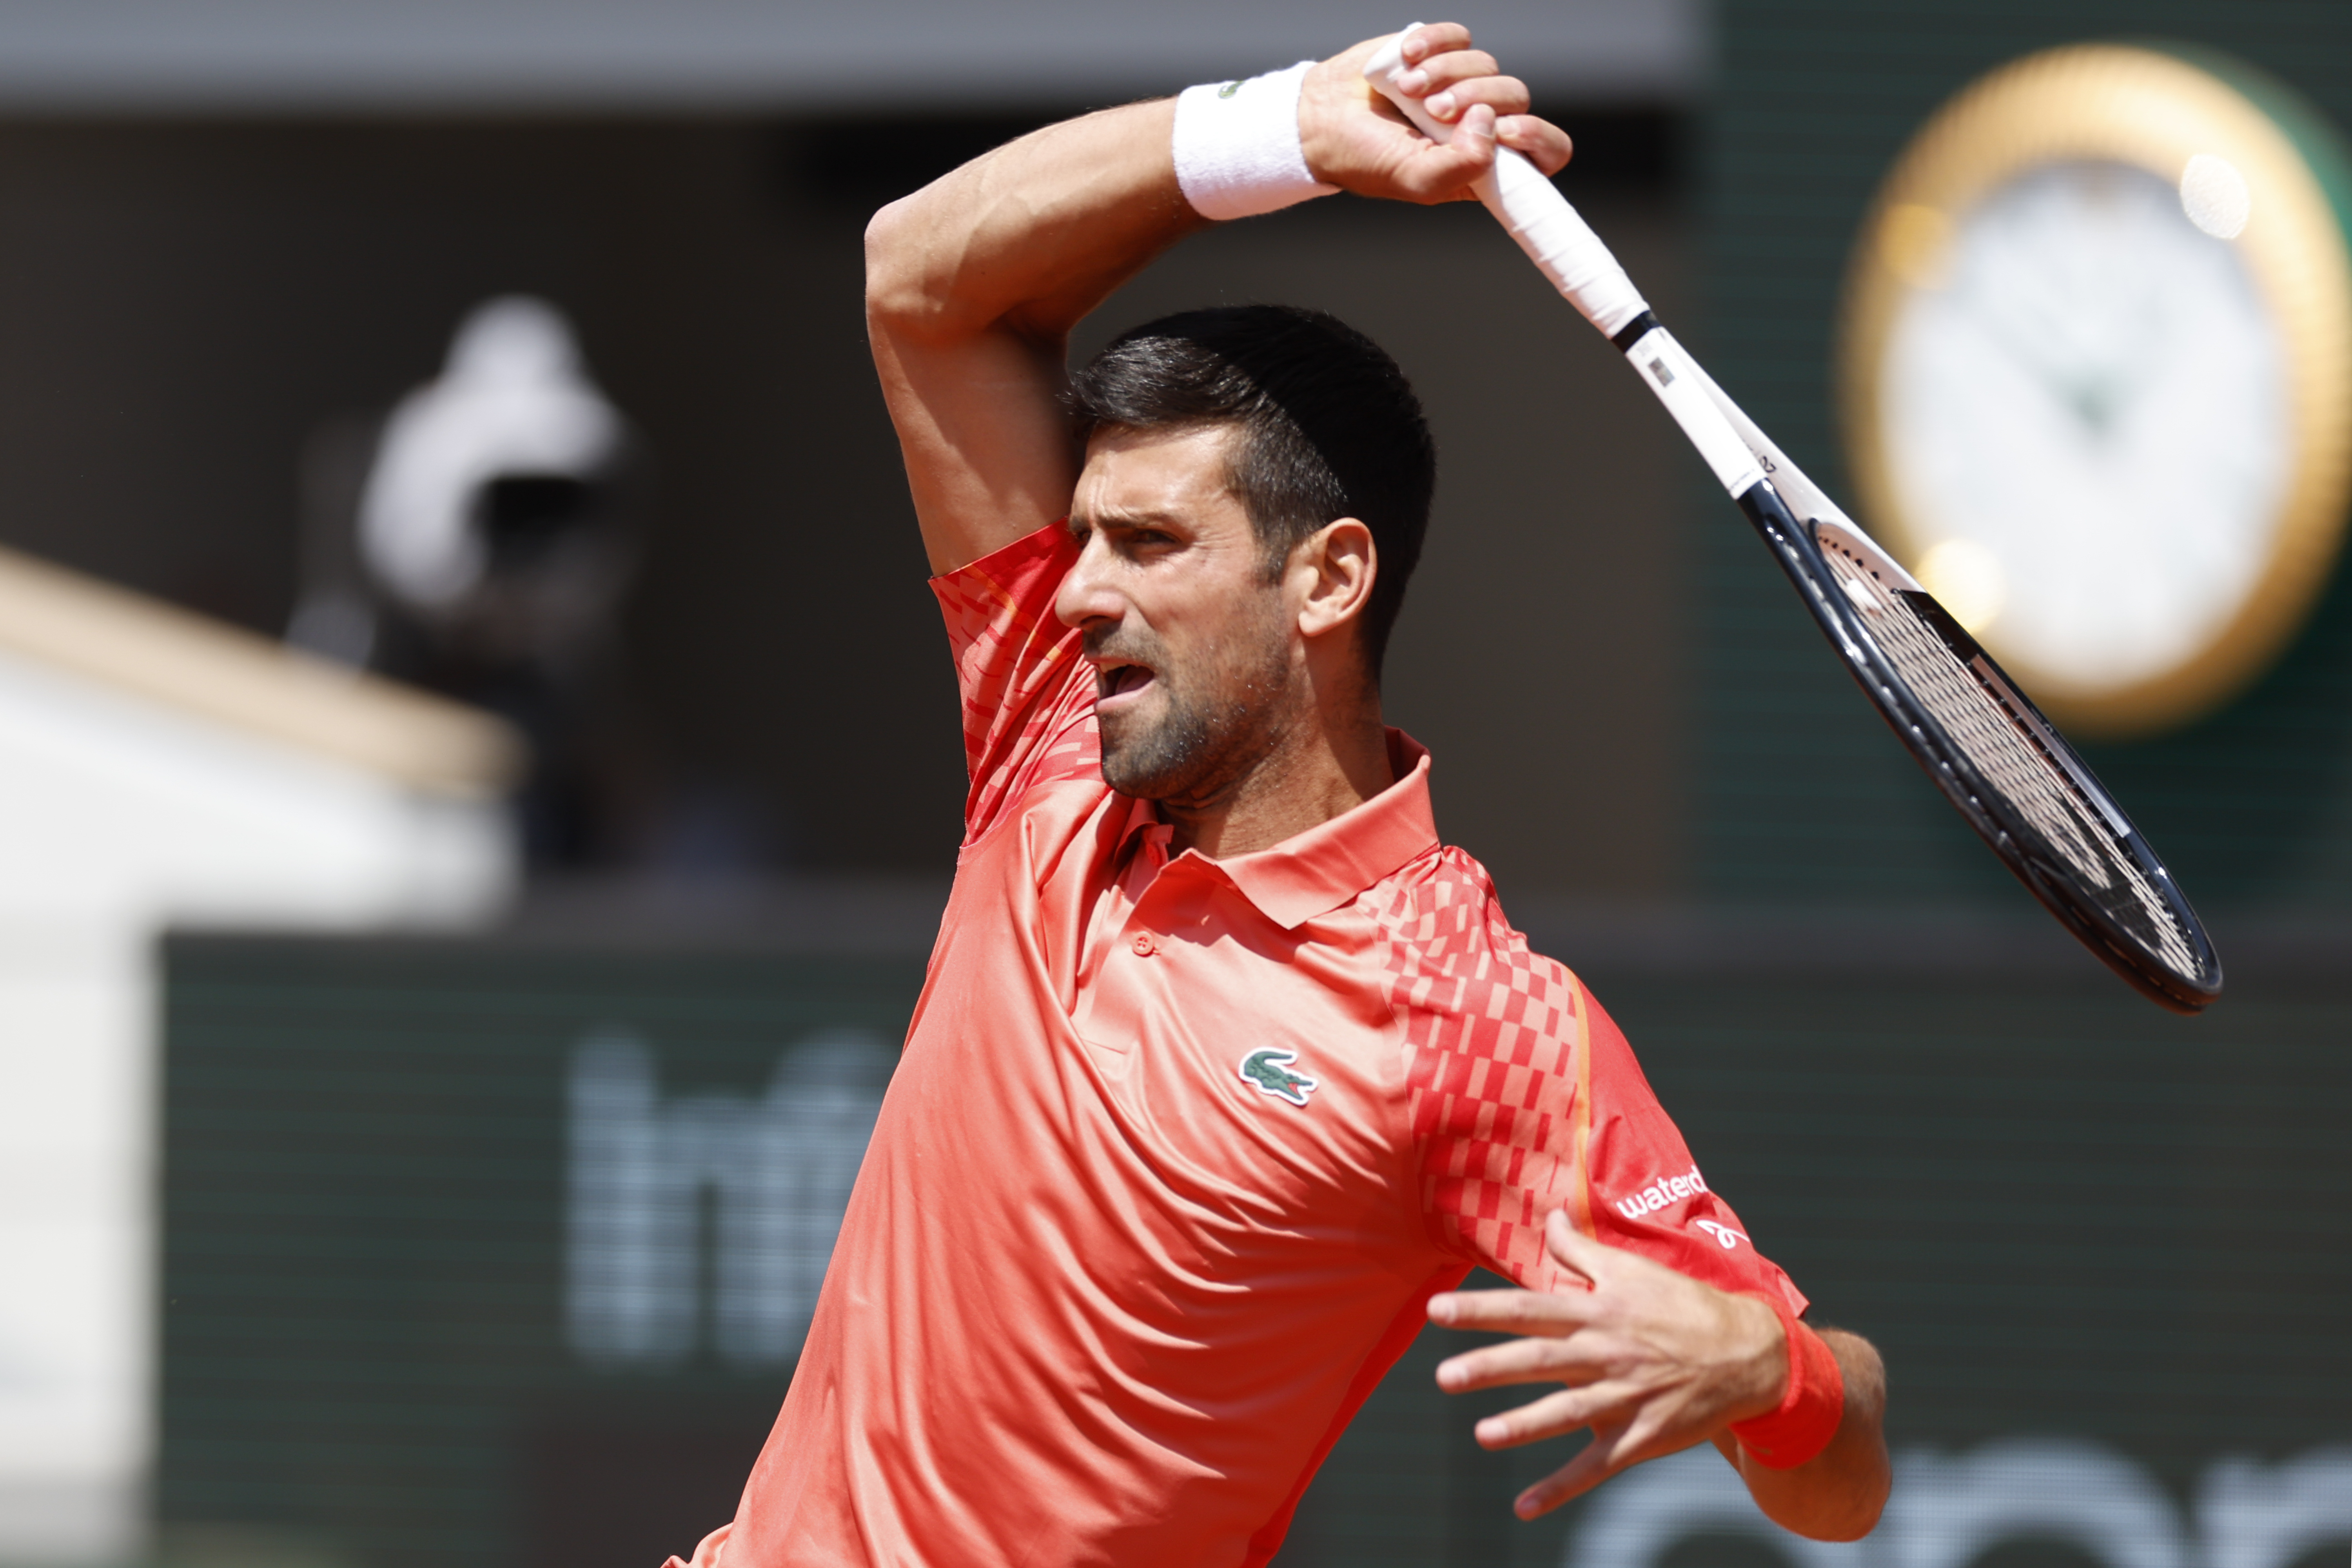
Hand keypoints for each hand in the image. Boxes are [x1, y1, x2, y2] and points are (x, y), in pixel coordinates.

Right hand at [1298, 22, 1572, 204]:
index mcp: (1485, 163)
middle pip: (1517, 98)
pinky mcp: (1442, 51)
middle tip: (1432, 113)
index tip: (1504, 132)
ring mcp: (1463, 83)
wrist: (1322, 121)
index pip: (1546, 151)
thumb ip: (1463, 165)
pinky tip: (1405, 61)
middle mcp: (1481, 123)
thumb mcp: (1414, 179)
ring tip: (1406, 91)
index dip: (1537, 137)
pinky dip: (1433, 44)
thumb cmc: (1366, 159)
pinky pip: (1459, 35)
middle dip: (1475, 101)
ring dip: (1444, 75)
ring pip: (1488, 65)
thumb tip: (1491, 124)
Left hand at [1428, 1210, 1786, 1517]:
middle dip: (1492, 1366)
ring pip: (1568, 1412)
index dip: (1482, 1309)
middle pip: (1541, 1357)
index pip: (1529, 1307)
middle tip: (1444, 1376)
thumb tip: (1549, 1215)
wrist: (1749, 1353)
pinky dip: (1561, 1488)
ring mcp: (1625, 1397)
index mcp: (1598, 1312)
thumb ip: (1580, 1250)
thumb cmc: (1683, 1306)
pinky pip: (1597, 1466)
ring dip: (1525, 1424)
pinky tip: (1524, 1505)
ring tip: (1483, 1435)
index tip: (1438, 1310)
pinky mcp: (1643, 1436)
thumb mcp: (1632, 1270)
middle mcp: (1606, 1353)